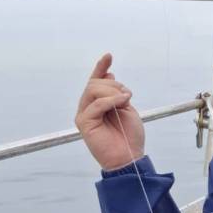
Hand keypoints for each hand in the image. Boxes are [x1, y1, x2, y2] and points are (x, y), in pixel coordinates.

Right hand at [75, 53, 144, 170]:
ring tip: (125, 100)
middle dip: (114, 85)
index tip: (109, 56)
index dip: (101, 67)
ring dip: (113, 92)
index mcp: (99, 104)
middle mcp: (88, 107)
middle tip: (127, 96)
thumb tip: (109, 75)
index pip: (96, 81)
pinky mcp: (84, 122)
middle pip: (95, 83)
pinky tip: (122, 103)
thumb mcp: (126, 108)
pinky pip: (96, 104)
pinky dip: (111, 101)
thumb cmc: (129, 137)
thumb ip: (116, 93)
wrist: (129, 157)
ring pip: (93, 90)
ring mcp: (84, 114)